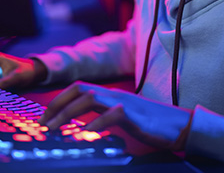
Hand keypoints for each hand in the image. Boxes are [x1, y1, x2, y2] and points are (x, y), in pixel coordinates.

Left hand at [38, 82, 192, 150]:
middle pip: (79, 89)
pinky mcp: (134, 115)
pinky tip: (86, 135)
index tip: (44, 117)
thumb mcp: (122, 116)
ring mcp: (124, 102)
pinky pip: (111, 115)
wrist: (180, 126)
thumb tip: (82, 125)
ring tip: (55, 129)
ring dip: (68, 113)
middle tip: (43, 124)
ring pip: (90, 98)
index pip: (78, 88)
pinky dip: (96, 124)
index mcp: (110, 94)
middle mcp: (114, 94)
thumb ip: (103, 115)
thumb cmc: (151, 124)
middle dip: (57, 105)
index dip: (58, 100)